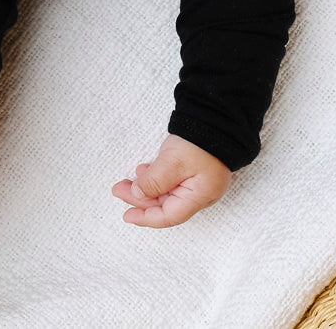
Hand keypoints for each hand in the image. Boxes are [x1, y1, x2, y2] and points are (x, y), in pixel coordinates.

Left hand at [112, 134, 230, 227]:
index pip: (169, 216)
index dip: (146, 217)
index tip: (127, 215)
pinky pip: (171, 183)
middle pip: (166, 205)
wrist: (216, 118)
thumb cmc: (199, 141)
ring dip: (145, 189)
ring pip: (166, 194)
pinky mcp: (194, 172)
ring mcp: (198, 183)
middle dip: (140, 200)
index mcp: (199, 196)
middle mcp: (200, 194)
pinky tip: (143, 172)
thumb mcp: (173, 162)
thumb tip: (137, 195)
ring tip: (126, 181)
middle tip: (119, 190)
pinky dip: (155, 180)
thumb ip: (154, 181)